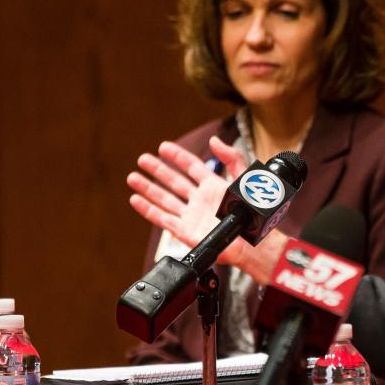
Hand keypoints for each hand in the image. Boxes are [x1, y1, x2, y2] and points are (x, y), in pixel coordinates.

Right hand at [126, 137, 249, 265]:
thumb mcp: (243, 180)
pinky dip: (148, 209)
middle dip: (157, 170)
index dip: (177, 156)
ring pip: (164, 198)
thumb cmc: (251, 215)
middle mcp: (199, 200)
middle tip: (142, 159)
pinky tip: (136, 199)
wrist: (250, 244)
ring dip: (148, 188)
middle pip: (174, 181)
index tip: (163, 147)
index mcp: (213, 187)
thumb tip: (215, 140)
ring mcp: (191, 215)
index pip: (192, 167)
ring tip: (132, 177)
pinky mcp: (185, 232)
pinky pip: (162, 218)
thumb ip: (231, 159)